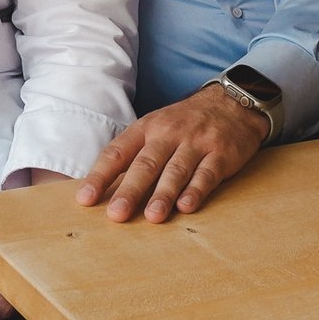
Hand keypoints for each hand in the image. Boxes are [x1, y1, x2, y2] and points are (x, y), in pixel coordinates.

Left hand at [76, 87, 266, 222]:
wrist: (232, 102)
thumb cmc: (184, 123)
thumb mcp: (155, 127)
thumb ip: (133, 154)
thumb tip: (102, 187)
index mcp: (146, 128)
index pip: (118, 152)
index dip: (101, 176)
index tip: (86, 199)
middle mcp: (168, 134)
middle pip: (146, 164)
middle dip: (130, 190)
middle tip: (117, 214)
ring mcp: (196, 143)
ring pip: (176, 170)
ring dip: (163, 194)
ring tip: (152, 217)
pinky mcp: (221, 154)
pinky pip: (207, 173)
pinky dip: (196, 190)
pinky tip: (186, 206)